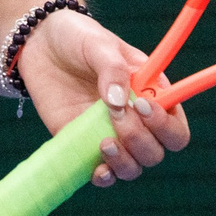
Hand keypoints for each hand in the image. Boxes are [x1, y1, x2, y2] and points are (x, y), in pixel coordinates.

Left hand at [16, 7, 193, 188]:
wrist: (40, 45)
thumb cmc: (78, 37)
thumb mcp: (97, 43)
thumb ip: (113, 69)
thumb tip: (118, 103)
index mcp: (150, 93)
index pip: (175, 123)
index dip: (165, 124)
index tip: (140, 106)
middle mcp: (136, 119)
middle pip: (157, 150)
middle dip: (140, 140)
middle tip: (115, 116)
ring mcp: (111, 134)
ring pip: (134, 167)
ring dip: (125, 162)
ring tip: (103, 142)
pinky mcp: (84, 145)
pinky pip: (103, 173)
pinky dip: (105, 177)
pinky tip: (97, 170)